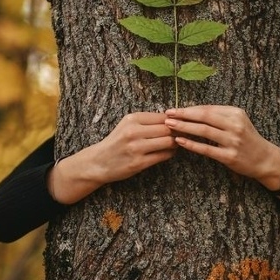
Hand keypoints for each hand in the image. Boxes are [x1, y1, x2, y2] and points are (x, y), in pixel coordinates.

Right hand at [48, 112, 175, 203]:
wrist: (99, 162)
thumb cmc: (116, 142)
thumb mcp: (127, 125)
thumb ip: (147, 121)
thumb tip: (173, 118)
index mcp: (132, 119)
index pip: (162, 117)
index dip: (174, 121)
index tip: (178, 125)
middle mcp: (134, 132)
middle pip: (167, 128)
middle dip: (177, 132)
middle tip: (181, 135)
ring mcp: (136, 148)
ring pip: (168, 142)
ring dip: (175, 143)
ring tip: (174, 144)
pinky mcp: (139, 163)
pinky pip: (163, 156)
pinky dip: (169, 154)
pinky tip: (167, 152)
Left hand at [165, 105, 279, 192]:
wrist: (264, 158)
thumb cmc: (247, 138)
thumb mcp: (238, 121)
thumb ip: (219, 116)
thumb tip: (192, 111)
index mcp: (236, 113)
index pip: (208, 108)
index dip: (189, 108)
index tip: (174, 109)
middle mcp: (235, 125)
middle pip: (204, 117)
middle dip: (183, 115)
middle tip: (167, 115)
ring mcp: (233, 141)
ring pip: (204, 131)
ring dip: (184, 127)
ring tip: (170, 126)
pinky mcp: (229, 156)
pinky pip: (206, 149)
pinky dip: (191, 144)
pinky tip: (179, 141)